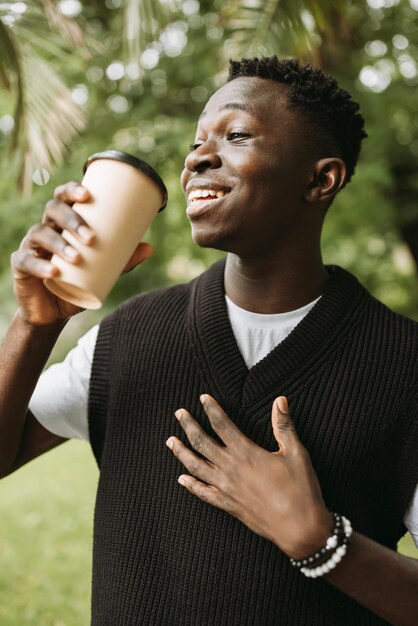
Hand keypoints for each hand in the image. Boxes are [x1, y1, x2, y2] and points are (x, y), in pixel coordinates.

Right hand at [11, 181, 152, 325]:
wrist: (53, 310)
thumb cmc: (78, 282)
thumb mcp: (103, 272)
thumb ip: (123, 261)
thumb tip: (149, 248)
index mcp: (63, 222)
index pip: (63, 197)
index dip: (72, 190)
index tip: (88, 194)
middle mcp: (45, 228)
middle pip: (52, 211)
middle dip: (72, 220)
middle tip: (91, 238)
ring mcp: (30, 246)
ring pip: (40, 233)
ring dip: (60, 243)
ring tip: (78, 257)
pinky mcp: (20, 266)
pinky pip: (26, 261)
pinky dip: (40, 266)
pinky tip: (53, 272)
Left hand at [166, 394, 332, 558]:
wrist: (299, 528)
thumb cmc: (300, 489)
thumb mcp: (296, 453)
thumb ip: (284, 426)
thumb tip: (280, 400)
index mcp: (247, 453)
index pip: (222, 424)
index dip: (211, 409)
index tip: (202, 398)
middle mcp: (231, 468)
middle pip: (202, 442)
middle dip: (189, 426)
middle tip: (179, 413)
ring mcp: (227, 488)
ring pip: (196, 467)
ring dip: (182, 453)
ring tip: (170, 441)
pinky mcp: (228, 506)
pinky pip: (203, 494)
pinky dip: (191, 485)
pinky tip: (181, 479)